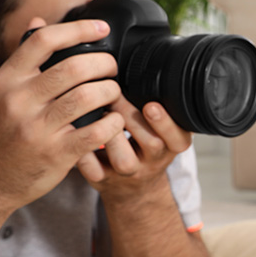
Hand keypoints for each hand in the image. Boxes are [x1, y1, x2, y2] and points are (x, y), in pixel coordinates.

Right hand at [0, 18, 124, 210]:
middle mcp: (20, 101)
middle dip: (105, 63)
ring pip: (88, 96)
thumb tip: (39, 20)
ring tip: (114, 93)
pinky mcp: (56, 153)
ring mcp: (37, 128)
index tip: (102, 29)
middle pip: (74, 67)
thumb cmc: (5, 131)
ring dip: (111, 91)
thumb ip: (24, 59)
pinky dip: (114, 122)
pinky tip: (115, 120)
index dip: (78, 29)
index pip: (44, 40)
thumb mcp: (3, 92)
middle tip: (112, 68)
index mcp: (8, 80)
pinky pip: (97, 130)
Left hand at [76, 98, 192, 201]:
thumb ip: (155, 106)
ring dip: (108, 133)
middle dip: (131, 118)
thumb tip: (140, 68)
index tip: (152, 106)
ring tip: (95, 111)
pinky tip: (75, 133)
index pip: (179, 138)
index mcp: (172, 145)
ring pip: (124, 160)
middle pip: (152, 143)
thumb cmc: (142, 146)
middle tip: (114, 96)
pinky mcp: (104, 181)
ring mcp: (129, 173)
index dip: (167, 123)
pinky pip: (93, 170)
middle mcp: (154, 161)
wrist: (132, 188)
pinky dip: (83, 153)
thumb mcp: (160, 129)